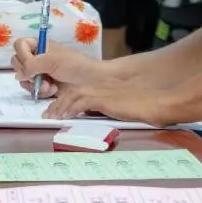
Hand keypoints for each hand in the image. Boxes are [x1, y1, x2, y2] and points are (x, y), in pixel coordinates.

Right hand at [11, 38, 105, 98]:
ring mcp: (41, 73)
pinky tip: (52, 91)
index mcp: (41, 46)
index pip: (20, 45)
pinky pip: (32, 89)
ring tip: (50, 86)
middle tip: (39, 76)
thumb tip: (19, 75)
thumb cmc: (75, 66)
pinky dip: (41, 91)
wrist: (92, 82)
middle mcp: (39, 58)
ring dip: (35, 84)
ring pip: (23, 79)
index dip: (22, 54)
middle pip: (18, 63)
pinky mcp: (44, 86)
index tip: (31, 61)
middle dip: (27, 72)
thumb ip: (32, 65)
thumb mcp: (53, 61)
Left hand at [42, 81, 171, 125]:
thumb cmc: (141, 104)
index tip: (57, 109)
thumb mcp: (120, 103)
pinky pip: (80, 103)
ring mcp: (101, 90)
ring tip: (51, 117)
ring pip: (72, 95)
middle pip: (71, 90)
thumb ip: (107, 105)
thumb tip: (96, 114)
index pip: (79, 89)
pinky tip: (64, 117)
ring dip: (60, 106)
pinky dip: (70, 109)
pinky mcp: (103, 98)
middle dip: (58, 102)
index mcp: (103, 85)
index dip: (65, 98)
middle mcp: (99, 85)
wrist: (153, 101)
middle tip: (48, 114)